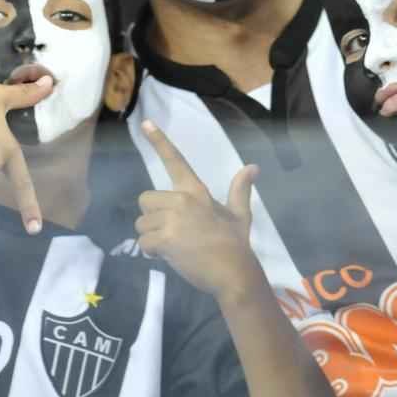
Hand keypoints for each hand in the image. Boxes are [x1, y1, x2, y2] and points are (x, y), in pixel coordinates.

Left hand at [135, 120, 260, 300]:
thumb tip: (253, 167)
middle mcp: (182, 200)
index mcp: (196, 191)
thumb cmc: (235, 244)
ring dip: (152, 238)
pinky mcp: (167, 238)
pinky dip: (152, 253)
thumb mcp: (239, 214)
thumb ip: (240, 190)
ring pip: (142, 224)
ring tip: (174, 247)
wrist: (234, 273)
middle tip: (172, 233)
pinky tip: (169, 257)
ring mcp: (174, 218)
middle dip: (152, 218)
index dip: (159, 141)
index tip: (146, 123)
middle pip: (145, 200)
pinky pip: (144, 242)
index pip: (175, 161)